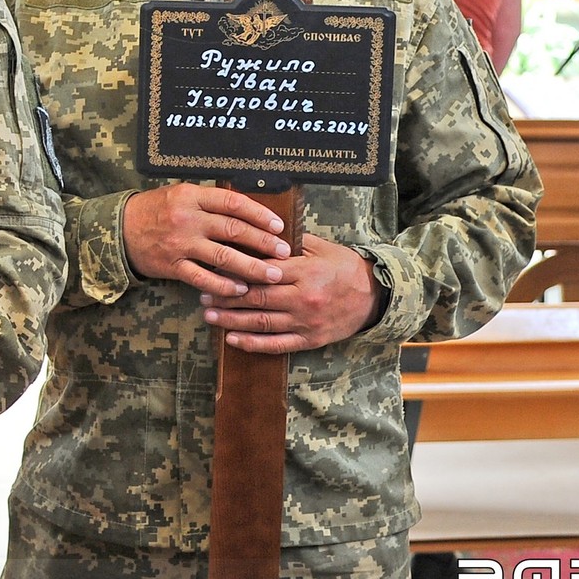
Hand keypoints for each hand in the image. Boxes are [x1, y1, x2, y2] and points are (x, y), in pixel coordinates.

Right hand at [122, 182, 291, 296]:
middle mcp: (187, 218)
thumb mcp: (179, 194)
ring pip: (223, 256)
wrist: (118, 230)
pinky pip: (203, 278)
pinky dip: (224, 285)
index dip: (259, 214)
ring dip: (252, 267)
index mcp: (191, 196)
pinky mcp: (173, 265)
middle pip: (233, 230)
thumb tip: (248, 212)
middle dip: (263, 242)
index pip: (233, 203)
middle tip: (284, 252)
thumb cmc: (154, 210)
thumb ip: (209, 202)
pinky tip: (241, 289)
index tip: (278, 225)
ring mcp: (180, 243)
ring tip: (273, 275)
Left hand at [199, 232, 379, 352]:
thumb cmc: (343, 266)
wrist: (375, 295)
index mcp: (304, 272)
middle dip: (226, 298)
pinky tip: (233, 340)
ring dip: (232, 321)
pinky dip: (253, 344)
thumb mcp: (319, 247)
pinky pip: (277, 345)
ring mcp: (306, 322)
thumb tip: (256, 233)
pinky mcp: (310, 339)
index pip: (261, 272)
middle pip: (256, 299)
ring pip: (262, 323)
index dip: (235, 272)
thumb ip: (289, 243)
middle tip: (202, 296)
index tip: (213, 270)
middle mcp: (303, 299)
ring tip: (209, 316)